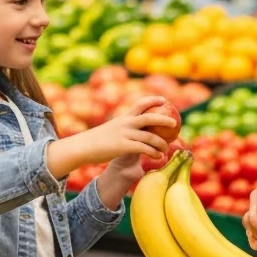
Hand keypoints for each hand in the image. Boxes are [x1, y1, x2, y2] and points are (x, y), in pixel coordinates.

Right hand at [49, 96, 174, 177]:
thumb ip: (123, 129)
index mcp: (123, 117)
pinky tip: (158, 157)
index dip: (153, 100)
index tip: (164, 99)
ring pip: (150, 136)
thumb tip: (135, 131)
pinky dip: (154, 152)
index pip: (140, 104)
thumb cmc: (96, 141)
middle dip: (164, 119)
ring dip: (161, 143)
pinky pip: (144, 149)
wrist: (82, 147)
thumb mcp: (111, 130)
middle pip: (150, 117)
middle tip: (175, 123)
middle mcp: (125, 123)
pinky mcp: (123, 147)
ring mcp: (124, 134)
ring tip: (166, 148)